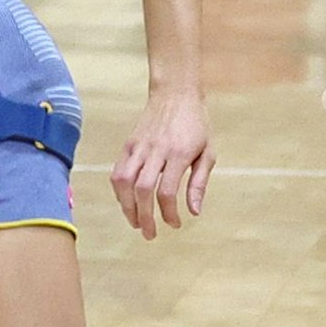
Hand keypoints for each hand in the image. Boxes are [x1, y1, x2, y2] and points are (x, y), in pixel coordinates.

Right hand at [111, 87, 216, 239]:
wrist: (176, 93)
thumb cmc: (196, 123)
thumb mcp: (208, 151)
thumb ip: (199, 182)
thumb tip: (194, 211)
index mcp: (179, 154)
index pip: (167, 191)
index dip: (169, 213)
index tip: (175, 224)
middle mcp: (156, 150)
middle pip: (142, 190)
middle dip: (144, 217)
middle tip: (150, 234)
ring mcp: (139, 146)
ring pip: (124, 182)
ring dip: (127, 207)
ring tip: (135, 222)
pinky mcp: (129, 144)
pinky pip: (117, 171)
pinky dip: (119, 191)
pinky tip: (127, 202)